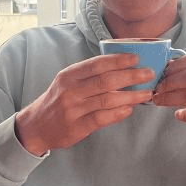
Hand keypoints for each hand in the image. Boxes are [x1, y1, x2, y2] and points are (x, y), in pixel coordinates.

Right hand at [15, 54, 153, 155]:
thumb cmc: (58, 101)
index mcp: (69, 75)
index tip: (136, 58)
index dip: (118, 60)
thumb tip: (121, 67)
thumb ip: (89, 75)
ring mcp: (74, 109)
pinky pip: (103, 118)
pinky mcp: (78, 127)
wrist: (36, 126)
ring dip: (131, 95)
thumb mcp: (67, 82)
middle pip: (106, 80)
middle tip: (149, 73)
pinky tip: (130, 109)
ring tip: (146, 93)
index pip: (97, 64)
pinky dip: (119, 113)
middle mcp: (70, 91)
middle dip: (131, 76)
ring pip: (108, 99)